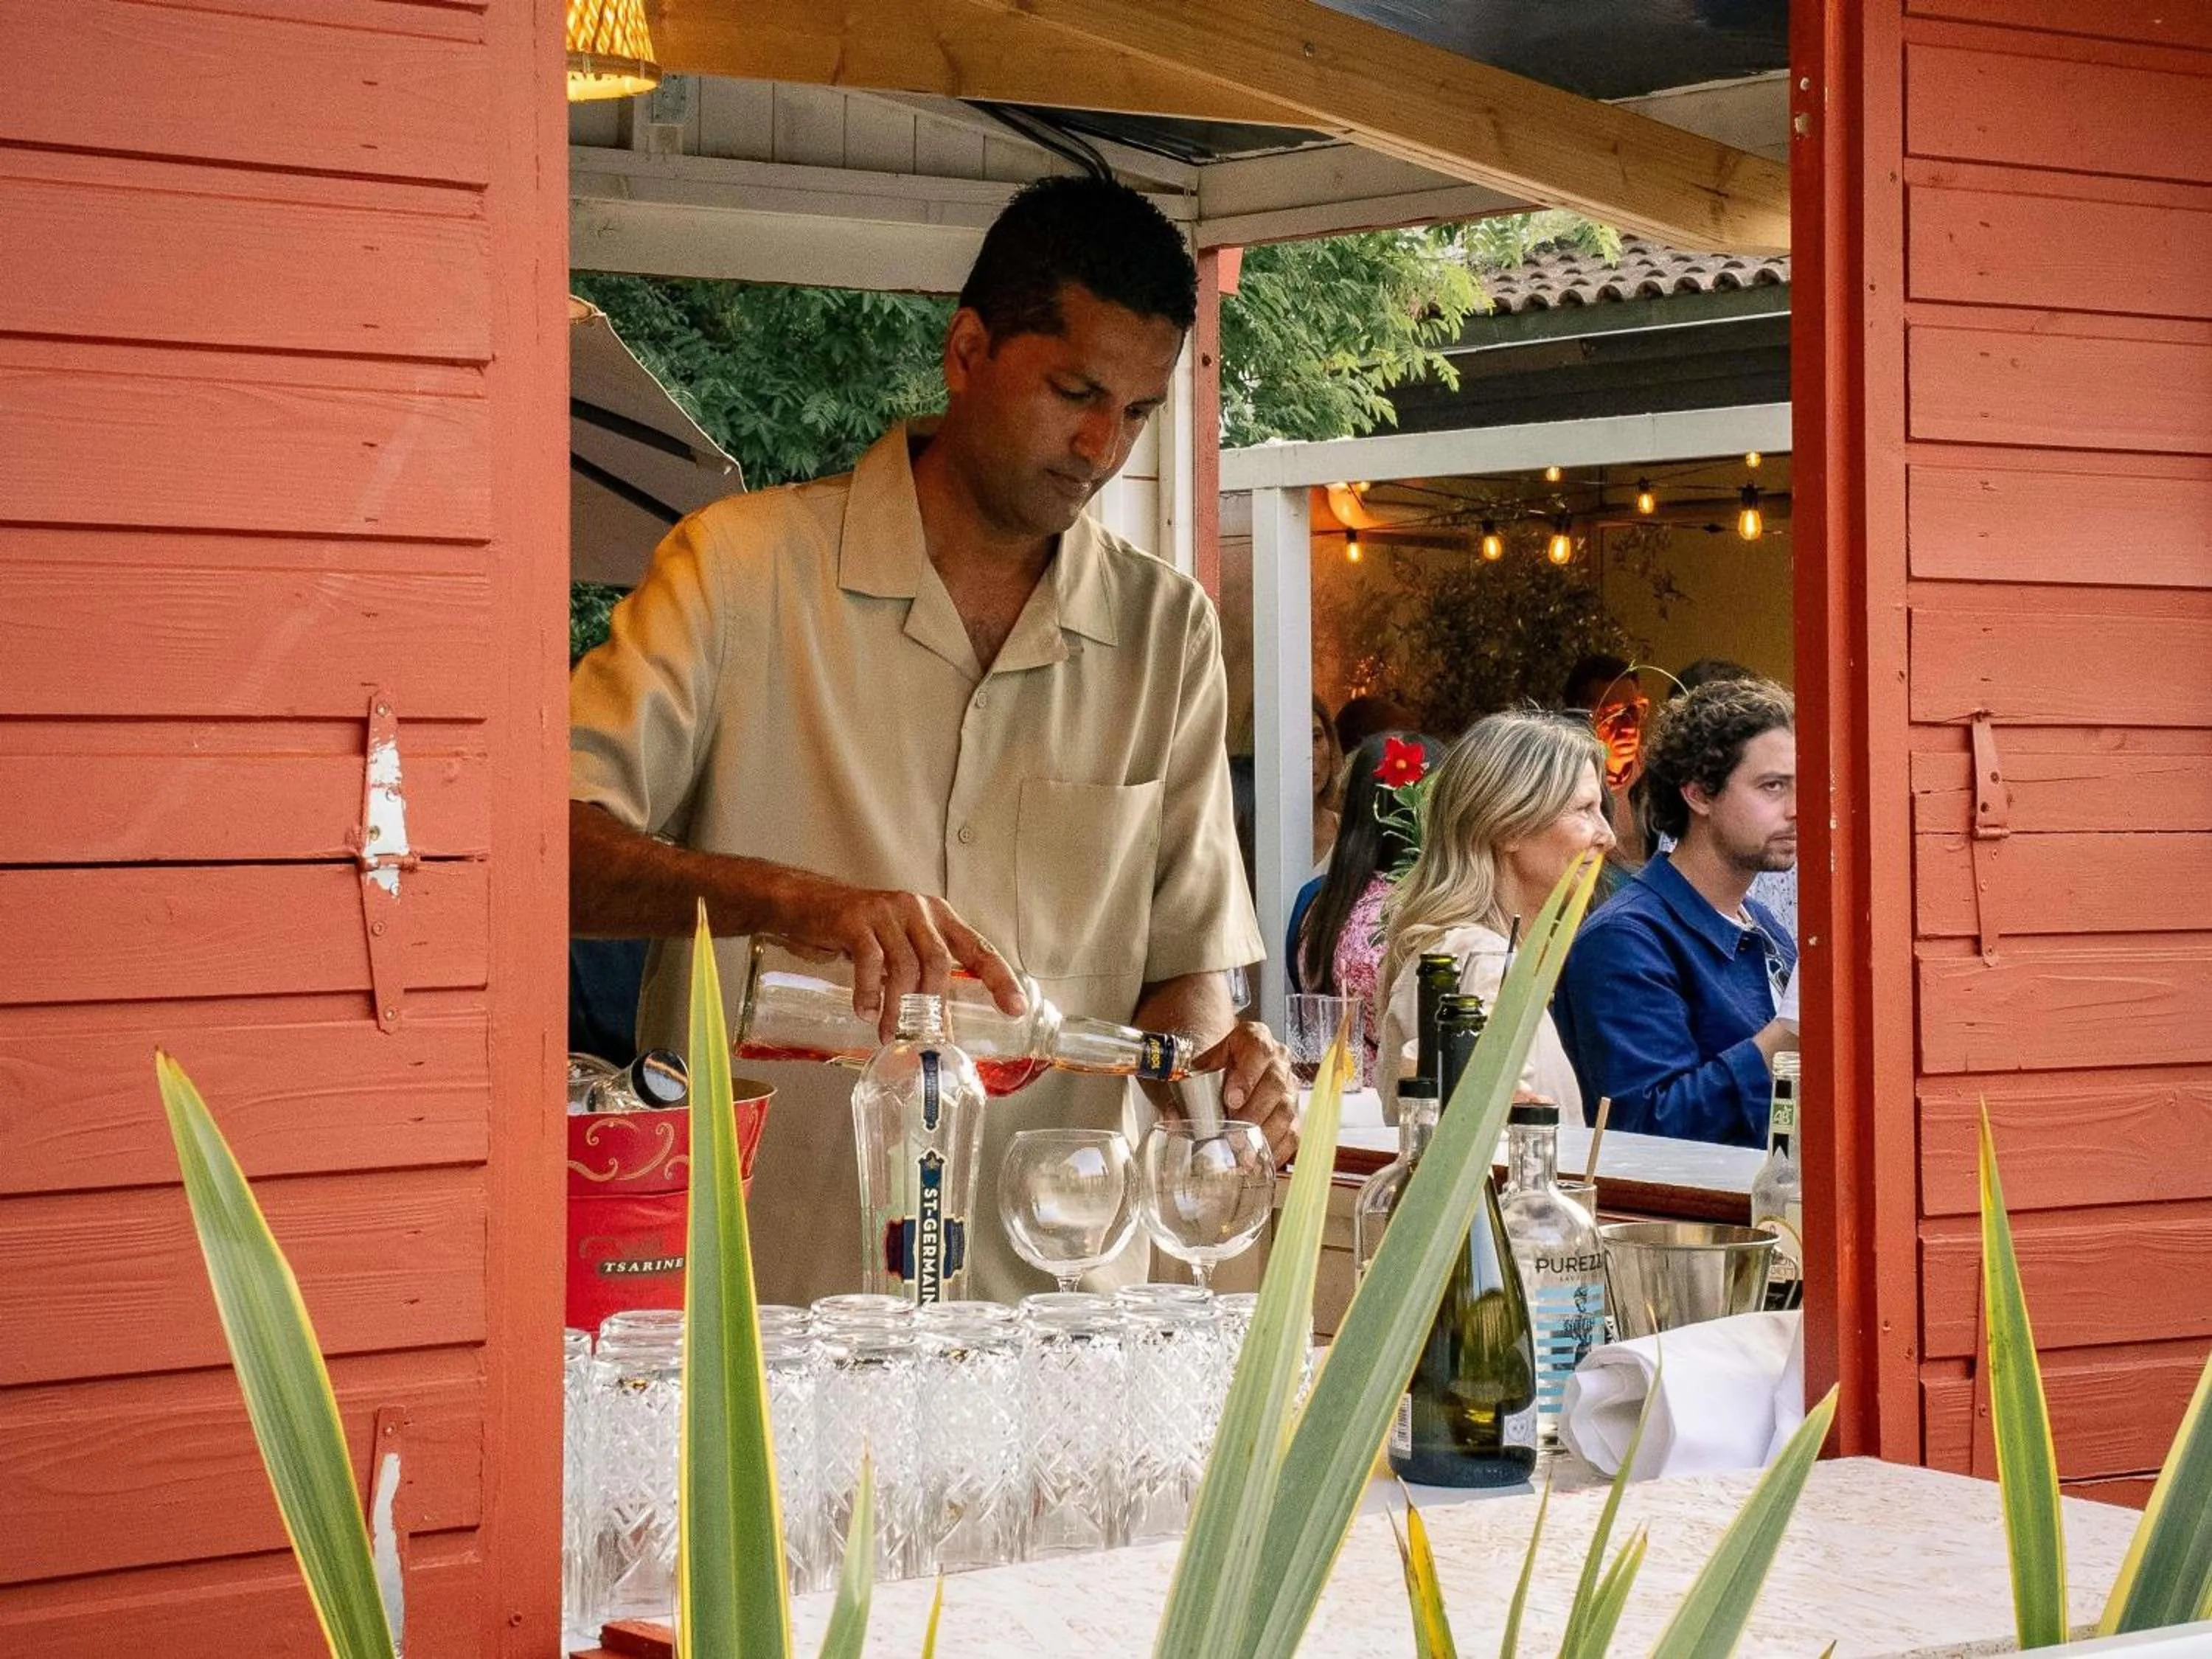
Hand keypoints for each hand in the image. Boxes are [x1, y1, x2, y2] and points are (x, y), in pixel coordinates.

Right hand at [770, 874, 1025, 1038]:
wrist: (805, 904)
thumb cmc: (857, 931)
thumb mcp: (897, 944)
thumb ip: (919, 969)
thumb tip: (936, 1018)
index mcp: (937, 917)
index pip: (978, 948)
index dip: (1000, 978)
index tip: (1016, 1008)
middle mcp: (917, 910)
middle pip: (940, 962)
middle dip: (935, 1006)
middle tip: (929, 1038)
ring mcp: (887, 913)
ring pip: (906, 967)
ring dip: (899, 1007)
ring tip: (888, 1033)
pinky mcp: (857, 920)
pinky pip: (871, 962)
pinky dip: (869, 992)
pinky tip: (865, 1011)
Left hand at [1195, 1021, 1296, 1162]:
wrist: (1227, 1070)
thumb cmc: (1215, 1069)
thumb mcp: (1198, 1069)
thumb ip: (1184, 1089)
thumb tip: (1175, 1117)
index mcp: (1253, 1039)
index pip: (1258, 1048)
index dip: (1247, 1075)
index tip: (1230, 1099)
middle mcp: (1277, 1060)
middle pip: (1275, 1083)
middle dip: (1253, 1112)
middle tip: (1234, 1134)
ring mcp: (1289, 1087)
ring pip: (1286, 1110)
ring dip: (1265, 1134)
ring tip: (1244, 1152)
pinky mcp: (1294, 1112)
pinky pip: (1293, 1132)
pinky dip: (1277, 1149)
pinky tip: (1259, 1159)